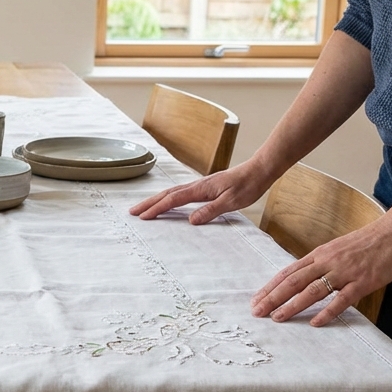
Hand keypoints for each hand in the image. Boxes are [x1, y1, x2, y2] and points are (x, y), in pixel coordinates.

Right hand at [129, 161, 274, 223]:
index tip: (143, 217)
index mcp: (200, 189)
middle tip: (133, 212)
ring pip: (172, 192)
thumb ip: (211, 211)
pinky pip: (181, 193)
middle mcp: (197, 185)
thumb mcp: (231, 202)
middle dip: (149, 203)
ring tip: (144, 208)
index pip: (173, 200)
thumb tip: (191, 221)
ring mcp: (200, 185)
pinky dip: (168, 198)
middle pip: (167, 194)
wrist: (259, 170)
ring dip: (156, 200)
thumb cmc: (248, 185)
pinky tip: (167, 202)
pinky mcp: (205, 187)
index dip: (157, 209)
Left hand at [250, 216, 391, 326]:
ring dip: (292, 305)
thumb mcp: (339, 249)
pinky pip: (342, 299)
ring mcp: (345, 271)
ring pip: (312, 290)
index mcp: (320, 254)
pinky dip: (328, 312)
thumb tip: (305, 278)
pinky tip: (316, 323)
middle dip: (273, 298)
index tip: (255, 300)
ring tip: (277, 318)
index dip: (271, 287)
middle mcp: (328, 261)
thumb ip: (322, 262)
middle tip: (256, 312)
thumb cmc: (370, 241)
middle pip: (293, 281)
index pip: (288, 272)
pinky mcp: (364, 281)